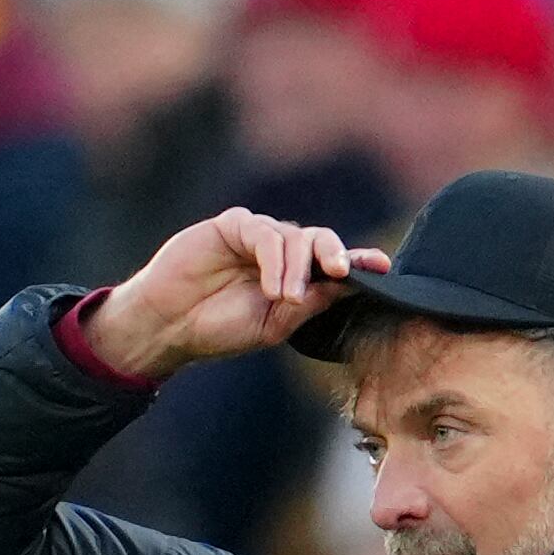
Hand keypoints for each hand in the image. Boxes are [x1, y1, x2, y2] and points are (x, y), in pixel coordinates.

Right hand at [82, 209, 386, 382]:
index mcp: (294, 278)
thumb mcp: (274, 324)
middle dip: (336, 255)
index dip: (359, 261)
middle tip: (342, 273)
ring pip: (295, 238)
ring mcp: (257, 236)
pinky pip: (265, 233)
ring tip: (283, 298)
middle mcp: (280, 253)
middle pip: (322, 242)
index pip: (333, 264)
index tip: (383, 268)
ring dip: (296, 270)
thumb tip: (347, 285)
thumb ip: (310, 303)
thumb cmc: (218, 329)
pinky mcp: (234, 225)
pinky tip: (271, 287)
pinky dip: (274, 259)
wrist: (170, 326)